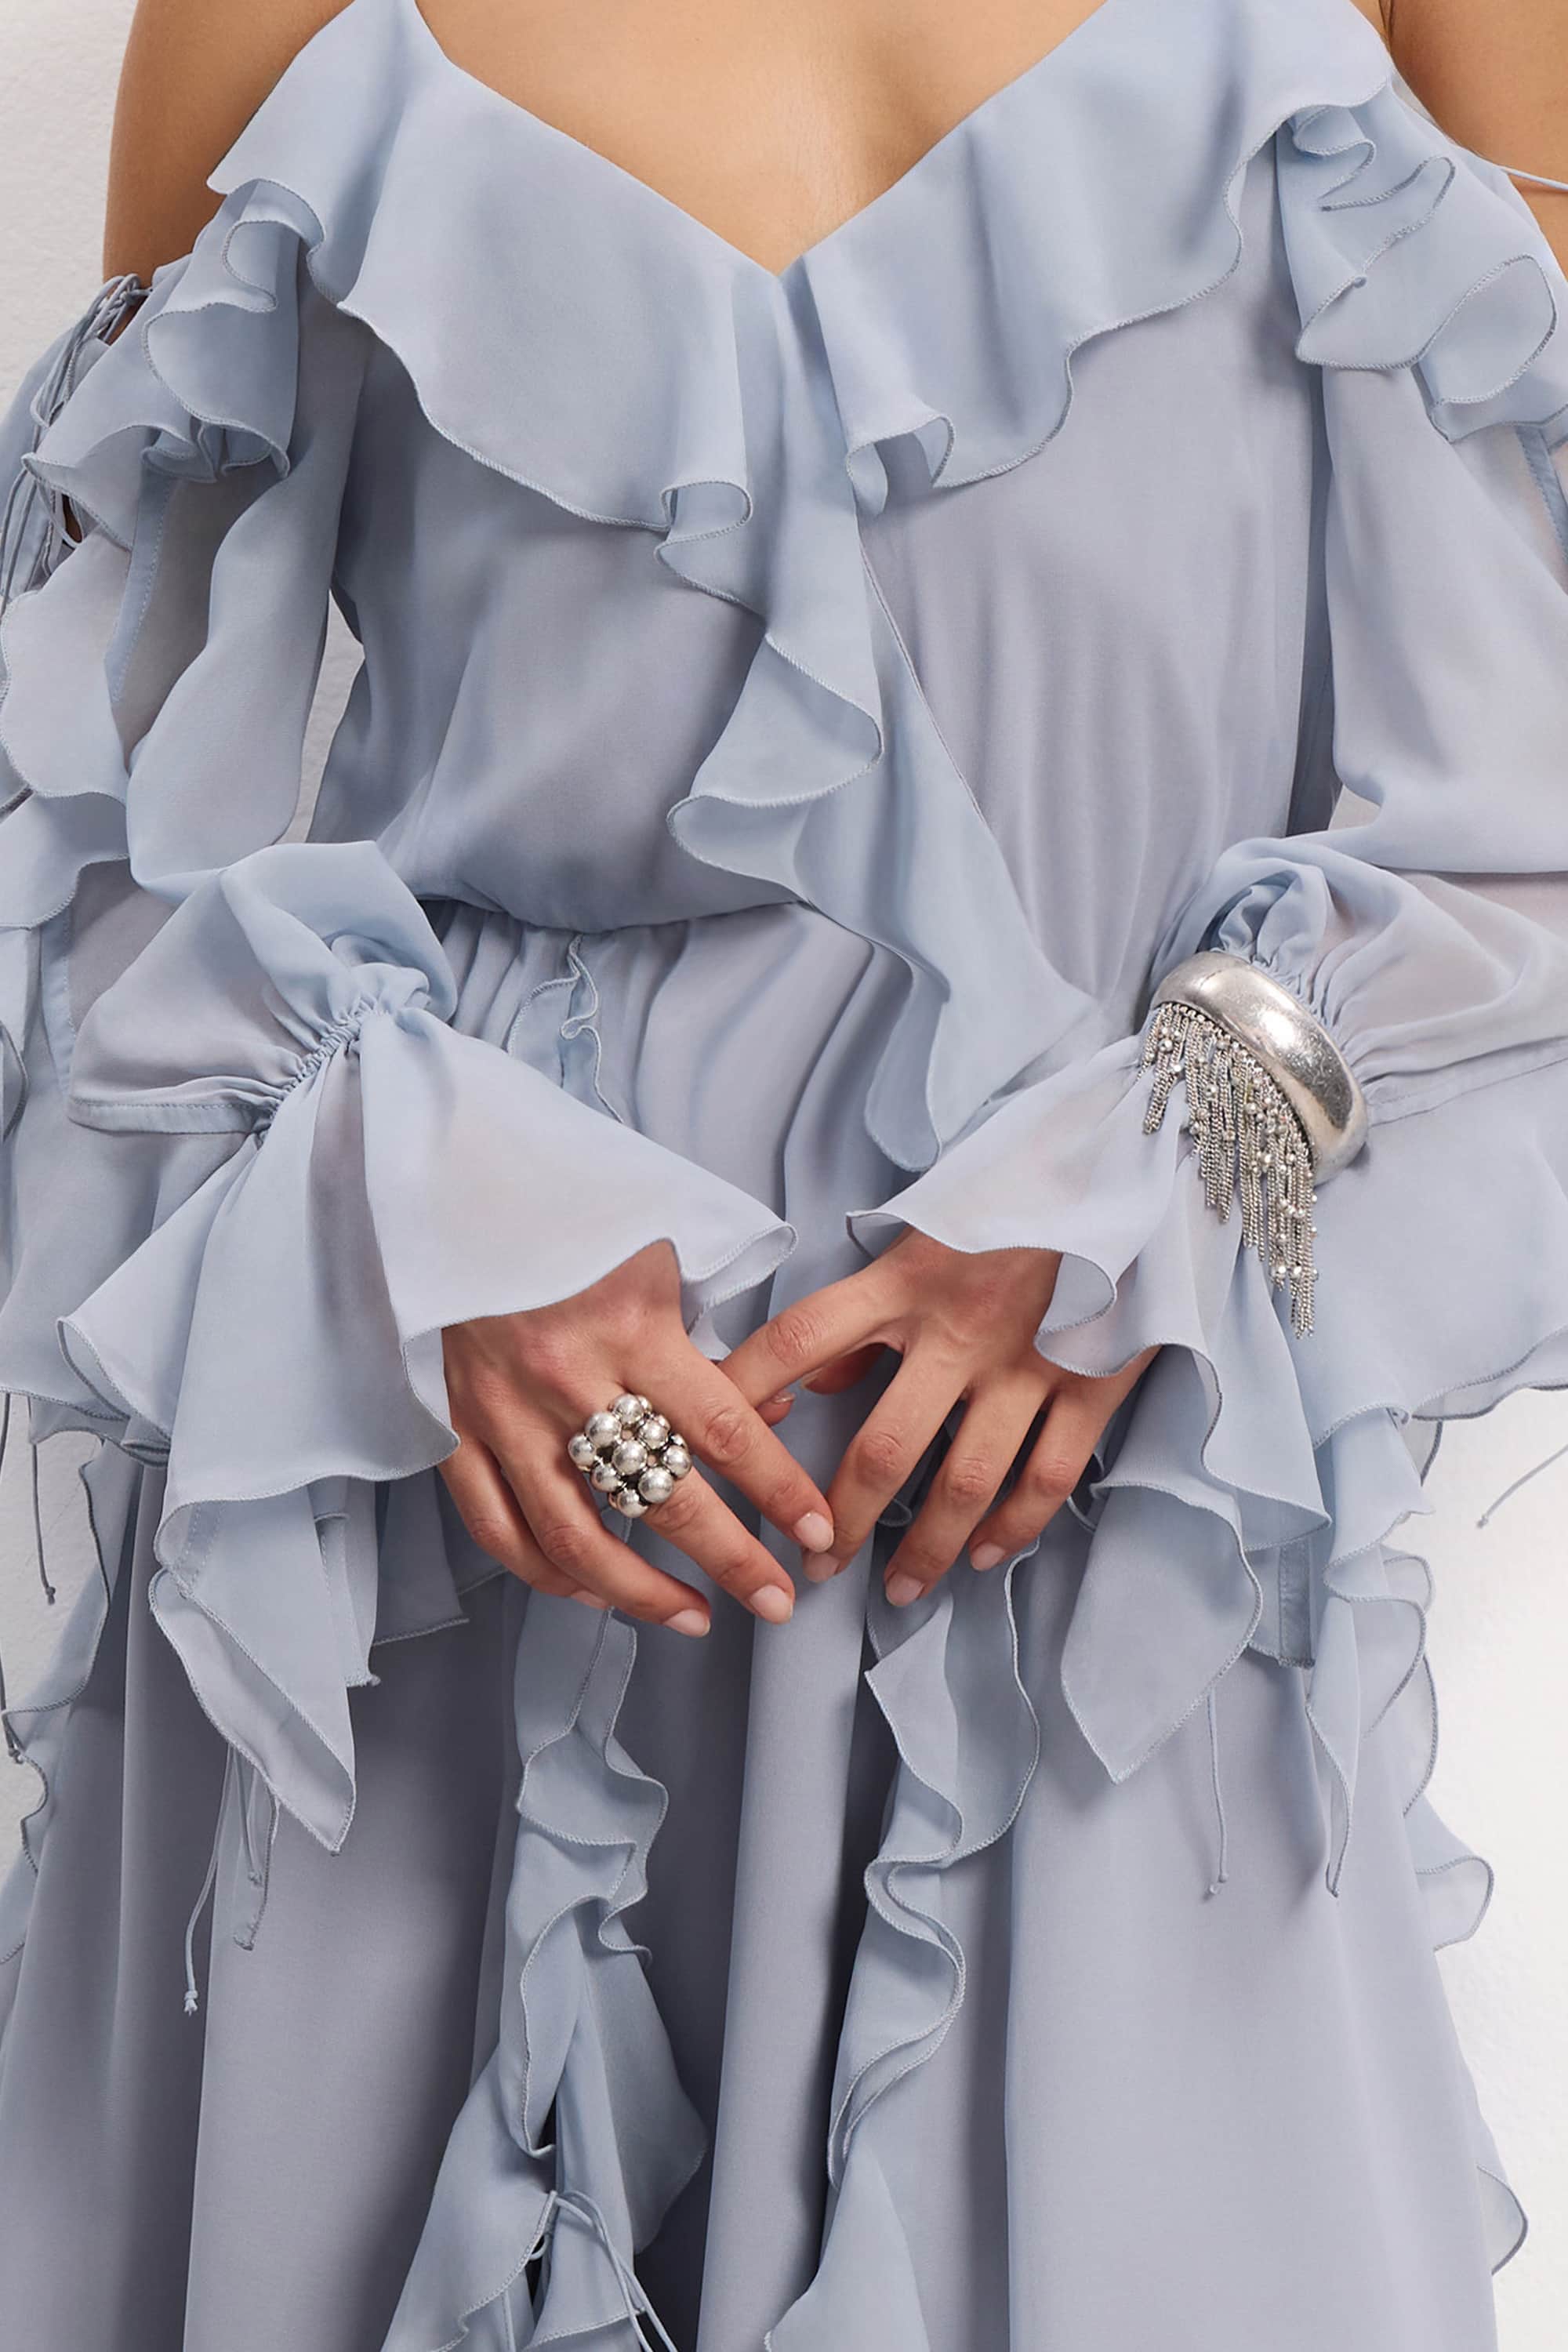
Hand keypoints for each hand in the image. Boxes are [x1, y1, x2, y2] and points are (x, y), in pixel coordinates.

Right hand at [438, 1240, 835, 1636]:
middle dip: (732, 1562)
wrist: (449, 1191)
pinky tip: (592, 1594)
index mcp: (628, 1325)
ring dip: (642, 1594)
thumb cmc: (568, 1217)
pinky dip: (548, 1573)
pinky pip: (499, 1528)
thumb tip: (769, 1411)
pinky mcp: (455, 1428)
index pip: (722, 1431)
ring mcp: (503, 1412)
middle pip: (663, 1497)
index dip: (777, 1491)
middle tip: (775, 1600)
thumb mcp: (657, 1254)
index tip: (814, 1532)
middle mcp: (566, 1378)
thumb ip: (711, 1337)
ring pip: (576, 1536)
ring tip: (693, 1618)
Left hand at [720, 1231, 1158, 1605]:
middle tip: (814, 1566)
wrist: (1131, 1168)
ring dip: (925, 1548)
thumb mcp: (929, 1232)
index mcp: (907, 1278)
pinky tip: (983, 1555)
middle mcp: (961, 1327)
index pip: (801, 1336)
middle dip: (840, 1520)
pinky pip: (1048, 1475)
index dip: (745, 1390)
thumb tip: (811, 1379)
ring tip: (897, 1590)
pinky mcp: (1094, 1381)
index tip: (706, 1445)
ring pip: (966, 1481)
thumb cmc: (1016, 1200)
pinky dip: (1014, 1526)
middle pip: (883, 1447)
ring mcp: (1030, 1361)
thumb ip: (869, 1305)